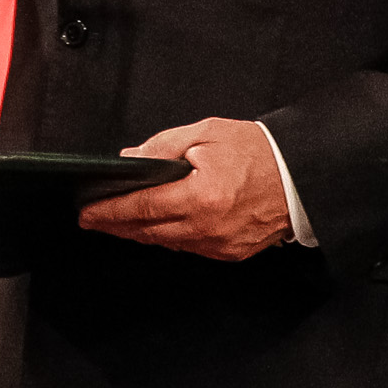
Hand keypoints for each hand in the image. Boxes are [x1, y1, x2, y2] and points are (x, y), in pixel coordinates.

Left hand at [77, 118, 290, 259]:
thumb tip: (130, 161)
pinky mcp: (231, 253)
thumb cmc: (258, 151)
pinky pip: (188, 248)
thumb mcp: (206, 134)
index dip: (109, 211)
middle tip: (91, 218)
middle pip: (148, 231)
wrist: (302, 176)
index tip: (86, 212)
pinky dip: (168, 237)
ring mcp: (221, 245)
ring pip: (166, 243)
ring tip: (117, 221)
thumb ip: (162, 148)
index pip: (142, 207)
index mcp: (202, 196)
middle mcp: (209, 227)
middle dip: (116, 225)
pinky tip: (154, 227)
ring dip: (139, 233)